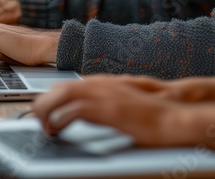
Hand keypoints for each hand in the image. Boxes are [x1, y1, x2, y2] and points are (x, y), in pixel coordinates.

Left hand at [32, 77, 187, 145]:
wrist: (173, 117)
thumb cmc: (153, 115)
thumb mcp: (125, 105)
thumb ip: (106, 104)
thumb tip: (90, 114)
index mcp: (104, 83)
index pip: (68, 84)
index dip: (53, 99)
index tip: (47, 113)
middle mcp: (101, 84)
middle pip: (59, 87)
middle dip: (44, 104)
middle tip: (41, 122)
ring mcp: (105, 95)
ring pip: (61, 95)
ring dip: (48, 111)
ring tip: (45, 127)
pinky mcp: (108, 110)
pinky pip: (73, 111)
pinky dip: (60, 121)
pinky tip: (58, 130)